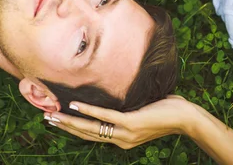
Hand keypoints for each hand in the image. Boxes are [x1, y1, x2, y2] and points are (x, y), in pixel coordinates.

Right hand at [44, 95, 195, 148]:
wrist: (187, 119)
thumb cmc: (167, 110)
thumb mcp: (141, 111)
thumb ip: (126, 108)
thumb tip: (115, 93)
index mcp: (122, 139)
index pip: (92, 135)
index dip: (73, 128)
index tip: (57, 120)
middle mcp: (121, 140)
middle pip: (86, 134)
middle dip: (64, 126)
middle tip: (45, 118)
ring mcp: (125, 134)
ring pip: (91, 128)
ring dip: (69, 121)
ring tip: (53, 115)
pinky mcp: (131, 124)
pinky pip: (105, 117)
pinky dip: (88, 111)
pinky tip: (74, 106)